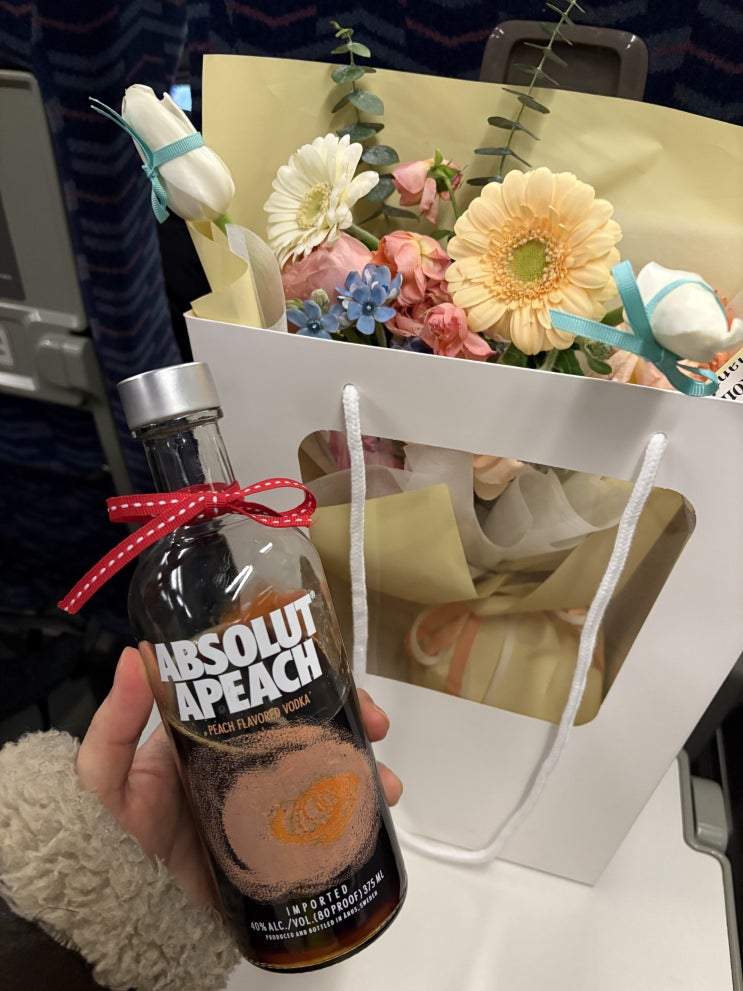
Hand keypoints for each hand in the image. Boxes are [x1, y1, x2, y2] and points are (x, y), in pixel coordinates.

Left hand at [77, 647, 402, 908]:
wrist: (126, 925)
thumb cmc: (110, 841)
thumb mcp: (105, 777)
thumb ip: (116, 721)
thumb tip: (140, 650)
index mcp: (209, 741)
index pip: (264, 696)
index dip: (304, 678)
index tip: (335, 672)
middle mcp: (244, 768)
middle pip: (308, 731)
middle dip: (350, 721)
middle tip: (377, 723)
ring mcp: (266, 810)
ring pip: (326, 777)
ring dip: (364, 772)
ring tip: (386, 784)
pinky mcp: (278, 851)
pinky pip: (324, 828)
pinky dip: (356, 819)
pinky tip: (375, 817)